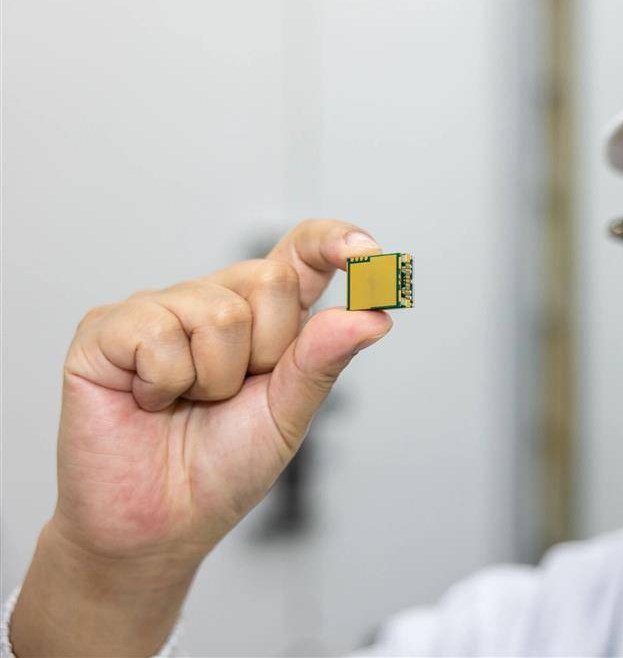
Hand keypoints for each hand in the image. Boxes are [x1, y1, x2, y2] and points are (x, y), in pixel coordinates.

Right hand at [50, 219, 391, 571]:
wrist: (156, 525)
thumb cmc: (221, 468)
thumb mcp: (288, 415)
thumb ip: (323, 360)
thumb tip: (373, 316)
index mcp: (263, 315)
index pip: (302, 253)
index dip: (334, 241)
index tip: (368, 252)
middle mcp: (212, 299)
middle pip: (269, 278)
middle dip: (266, 351)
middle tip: (232, 394)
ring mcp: (157, 309)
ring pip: (217, 311)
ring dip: (213, 378)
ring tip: (188, 403)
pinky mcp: (106, 329)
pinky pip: (157, 333)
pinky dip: (164, 382)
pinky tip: (149, 401)